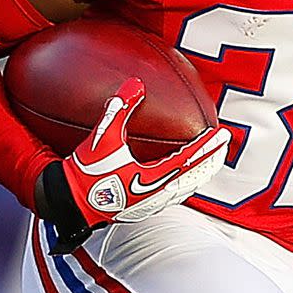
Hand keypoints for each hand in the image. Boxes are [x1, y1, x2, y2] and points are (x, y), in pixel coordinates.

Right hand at [62, 77, 230, 228]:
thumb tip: (134, 84)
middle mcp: (156, 195)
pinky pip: (174, 194)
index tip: (222, 134)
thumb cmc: (85, 173)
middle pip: (194, 178)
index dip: (207, 147)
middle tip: (224, 146)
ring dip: (200, 173)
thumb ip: (119, 109)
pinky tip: (183, 174)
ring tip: (210, 160)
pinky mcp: (143, 208)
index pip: (189, 160)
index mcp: (152, 179)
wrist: (68, 204)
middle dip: (211, 162)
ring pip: (185, 188)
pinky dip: (186, 181)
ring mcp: (150, 204)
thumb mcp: (103, 138)